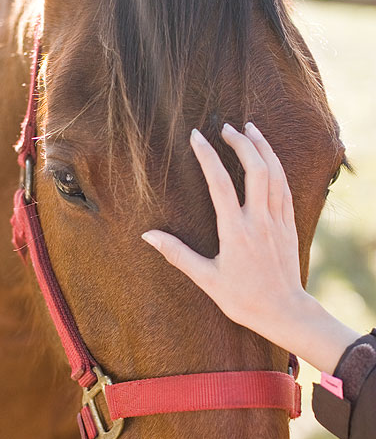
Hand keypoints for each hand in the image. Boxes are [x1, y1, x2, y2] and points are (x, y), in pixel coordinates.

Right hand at [142, 123, 358, 373]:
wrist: (283, 311)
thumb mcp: (205, 279)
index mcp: (236, 232)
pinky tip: (269, 158)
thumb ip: (177, 254)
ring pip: (275, 173)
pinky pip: (285, 187)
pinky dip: (276, 167)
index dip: (208, 156)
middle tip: (227, 126)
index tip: (197, 136)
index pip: (220, 184)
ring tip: (251, 129)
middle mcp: (259, 220)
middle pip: (255, 169)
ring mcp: (277, 220)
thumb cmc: (242, 299)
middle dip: (241, 142)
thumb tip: (148, 235)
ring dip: (263, 148)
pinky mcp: (289, 224)